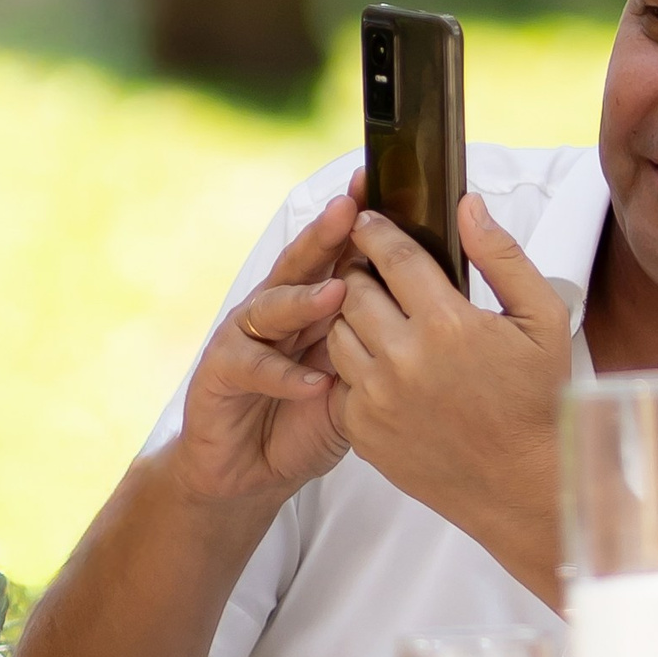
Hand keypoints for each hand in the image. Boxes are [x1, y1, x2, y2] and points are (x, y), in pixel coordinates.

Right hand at [169, 187, 362, 506]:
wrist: (246, 471)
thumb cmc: (308, 418)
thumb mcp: (357, 376)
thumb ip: (381, 338)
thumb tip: (438, 304)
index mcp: (313, 302)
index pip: (336, 252)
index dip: (356, 220)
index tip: (379, 184)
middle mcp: (278, 309)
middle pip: (302, 263)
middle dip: (326, 235)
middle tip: (351, 210)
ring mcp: (245, 337)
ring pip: (272, 306)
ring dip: (305, 299)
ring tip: (339, 293)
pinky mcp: (219, 374)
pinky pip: (253, 368)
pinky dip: (285, 375)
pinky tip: (315, 382)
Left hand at [326, 196, 576, 600]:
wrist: (521, 483)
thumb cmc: (537, 398)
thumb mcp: (543, 318)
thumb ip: (502, 255)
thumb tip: (467, 206)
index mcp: (448, 323)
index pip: (392, 256)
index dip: (376, 231)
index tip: (370, 219)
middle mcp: (404, 359)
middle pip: (353, 290)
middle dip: (360, 272)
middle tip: (374, 269)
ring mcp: (378, 399)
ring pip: (339, 333)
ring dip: (352, 317)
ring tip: (379, 316)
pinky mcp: (363, 431)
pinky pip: (341, 380)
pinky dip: (356, 366)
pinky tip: (385, 365)